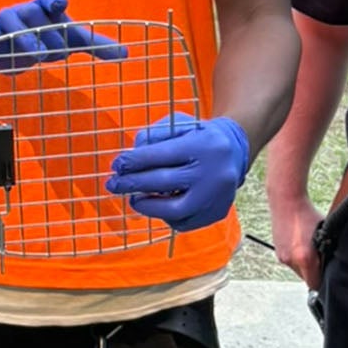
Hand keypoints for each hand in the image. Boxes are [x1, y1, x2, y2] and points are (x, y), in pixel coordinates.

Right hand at [0, 0, 124, 71]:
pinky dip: (0, 49)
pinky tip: (6, 60)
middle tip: (54, 53)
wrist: (11, 47)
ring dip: (26, 40)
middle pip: (33, 15)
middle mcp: (25, 11)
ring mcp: (6, 23)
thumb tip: (127, 54)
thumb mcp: (71, 40)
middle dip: (44, 33)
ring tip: (38, 54)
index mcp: (46, 8)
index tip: (59, 3)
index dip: (55, 0)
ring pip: (13, 27)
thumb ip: (96, 45)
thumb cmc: (47, 37)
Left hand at [105, 114, 249, 231]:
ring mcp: (216, 197)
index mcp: (202, 145)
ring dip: (147, 206)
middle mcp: (212, 173)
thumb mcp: (178, 124)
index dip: (133, 162)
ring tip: (133, 200)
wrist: (235, 152)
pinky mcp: (216, 213)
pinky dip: (165, 216)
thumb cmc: (197, 136)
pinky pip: (184, 222)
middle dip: (132, 184)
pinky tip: (156, 206)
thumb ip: (153, 136)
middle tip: (112, 184)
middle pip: (163, 182)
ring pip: (173, 210)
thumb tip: (129, 158)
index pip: (159, 156)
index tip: (116, 165)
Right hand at [266, 190, 325, 289]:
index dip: (323, 283)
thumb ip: (329, 250)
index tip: (328, 278)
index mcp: (304, 258)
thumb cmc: (306, 213)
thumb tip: (336, 261)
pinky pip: (290, 261)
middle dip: (314, 272)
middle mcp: (291, 259)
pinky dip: (295, 257)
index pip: (315, 284)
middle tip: (320, 260)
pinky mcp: (277, 250)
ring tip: (309, 249)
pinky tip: (300, 243)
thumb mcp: (325, 233)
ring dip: (303, 265)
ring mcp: (282, 255)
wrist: (286, 201)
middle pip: (305, 278)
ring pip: (297, 270)